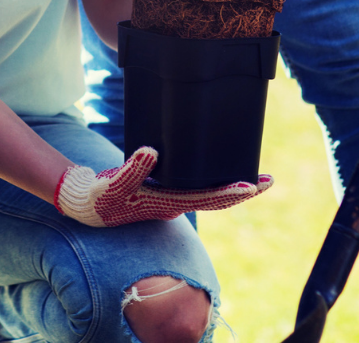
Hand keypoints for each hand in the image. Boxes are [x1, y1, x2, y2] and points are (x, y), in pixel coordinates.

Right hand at [55, 145, 271, 225]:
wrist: (89, 206)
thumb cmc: (102, 197)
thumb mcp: (114, 184)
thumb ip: (132, 169)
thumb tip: (152, 152)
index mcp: (167, 203)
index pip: (207, 199)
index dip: (230, 191)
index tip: (252, 185)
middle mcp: (173, 203)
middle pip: (215, 199)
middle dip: (242, 190)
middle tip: (269, 179)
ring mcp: (169, 198)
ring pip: (207, 193)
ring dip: (230, 185)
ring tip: (253, 177)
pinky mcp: (162, 190)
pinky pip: (194, 185)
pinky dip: (211, 179)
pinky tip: (217, 170)